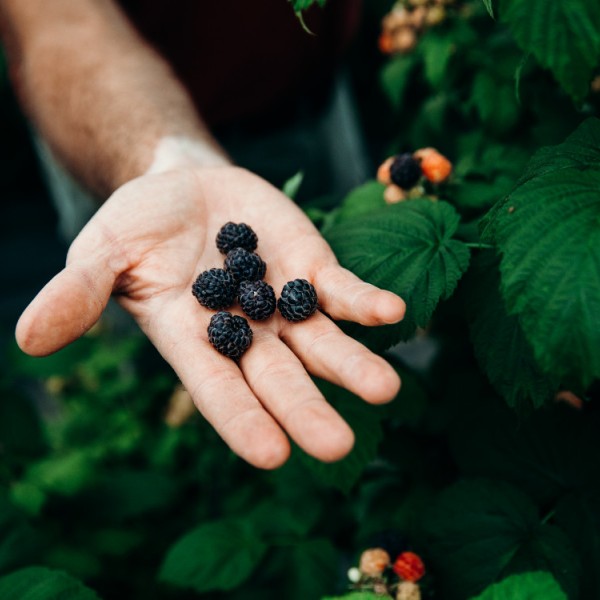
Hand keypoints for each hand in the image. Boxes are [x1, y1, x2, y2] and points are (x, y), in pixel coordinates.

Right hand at [16, 166, 405, 467]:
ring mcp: (283, 304)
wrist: (187, 188)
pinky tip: (392, 311)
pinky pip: (341, 292)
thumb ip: (78, 293)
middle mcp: (245, 334)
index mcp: (193, 340)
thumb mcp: (102, 252)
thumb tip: (27, 338)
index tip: (271, 455)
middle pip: (279, 380)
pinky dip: (364, 302)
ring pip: (321, 345)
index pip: (218, 390)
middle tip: (337, 446)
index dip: (242, 421)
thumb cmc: (139, 226)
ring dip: (353, 366)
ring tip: (385, 390)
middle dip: (307, 411)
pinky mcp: (311, 269)